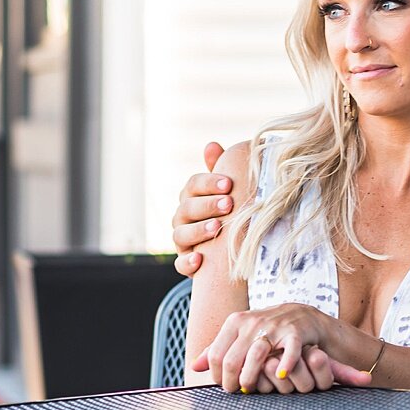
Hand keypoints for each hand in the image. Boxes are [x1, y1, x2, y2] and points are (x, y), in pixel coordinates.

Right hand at [174, 142, 232, 276]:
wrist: (227, 246)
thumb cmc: (227, 210)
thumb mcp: (226, 190)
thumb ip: (221, 168)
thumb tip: (211, 145)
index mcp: (191, 196)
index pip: (193, 185)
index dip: (209, 183)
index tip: (229, 183)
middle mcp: (182, 217)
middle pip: (187, 208)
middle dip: (208, 205)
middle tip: (229, 204)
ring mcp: (182, 240)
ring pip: (181, 234)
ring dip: (198, 230)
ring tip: (217, 227)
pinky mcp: (185, 262)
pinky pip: (180, 264)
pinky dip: (187, 263)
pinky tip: (200, 259)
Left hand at [191, 304, 373, 393]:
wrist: (302, 316)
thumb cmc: (266, 330)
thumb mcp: (239, 335)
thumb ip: (216, 349)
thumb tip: (193, 367)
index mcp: (236, 322)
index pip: (216, 354)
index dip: (217, 376)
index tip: (225, 385)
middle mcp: (252, 322)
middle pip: (232, 359)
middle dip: (231, 382)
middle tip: (236, 391)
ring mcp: (274, 327)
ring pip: (255, 356)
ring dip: (251, 378)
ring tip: (250, 389)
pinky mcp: (295, 333)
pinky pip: (289, 352)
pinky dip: (284, 366)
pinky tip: (280, 376)